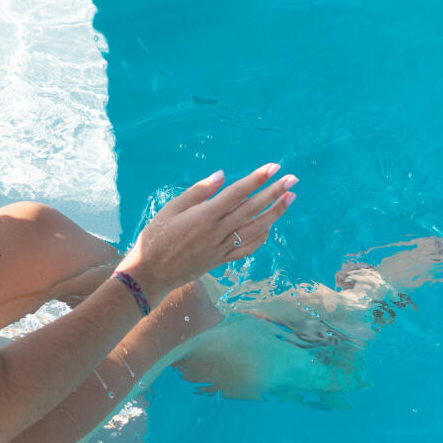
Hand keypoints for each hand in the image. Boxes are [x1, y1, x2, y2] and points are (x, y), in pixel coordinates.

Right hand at [119, 164, 296, 305]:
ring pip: (255, 229)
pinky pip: (247, 248)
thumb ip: (198, 192)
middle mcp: (216, 232)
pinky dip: (262, 236)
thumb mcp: (171, 208)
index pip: (237, 193)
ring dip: (275, 213)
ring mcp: (221, 248)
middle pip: (251, 209)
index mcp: (204, 216)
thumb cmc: (155, 237)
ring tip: (290, 198)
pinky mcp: (220, 261)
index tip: (273, 168)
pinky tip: (270, 226)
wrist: (149, 274)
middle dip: (274, 193)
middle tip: (293, 179)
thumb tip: (222, 176)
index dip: (256, 179)